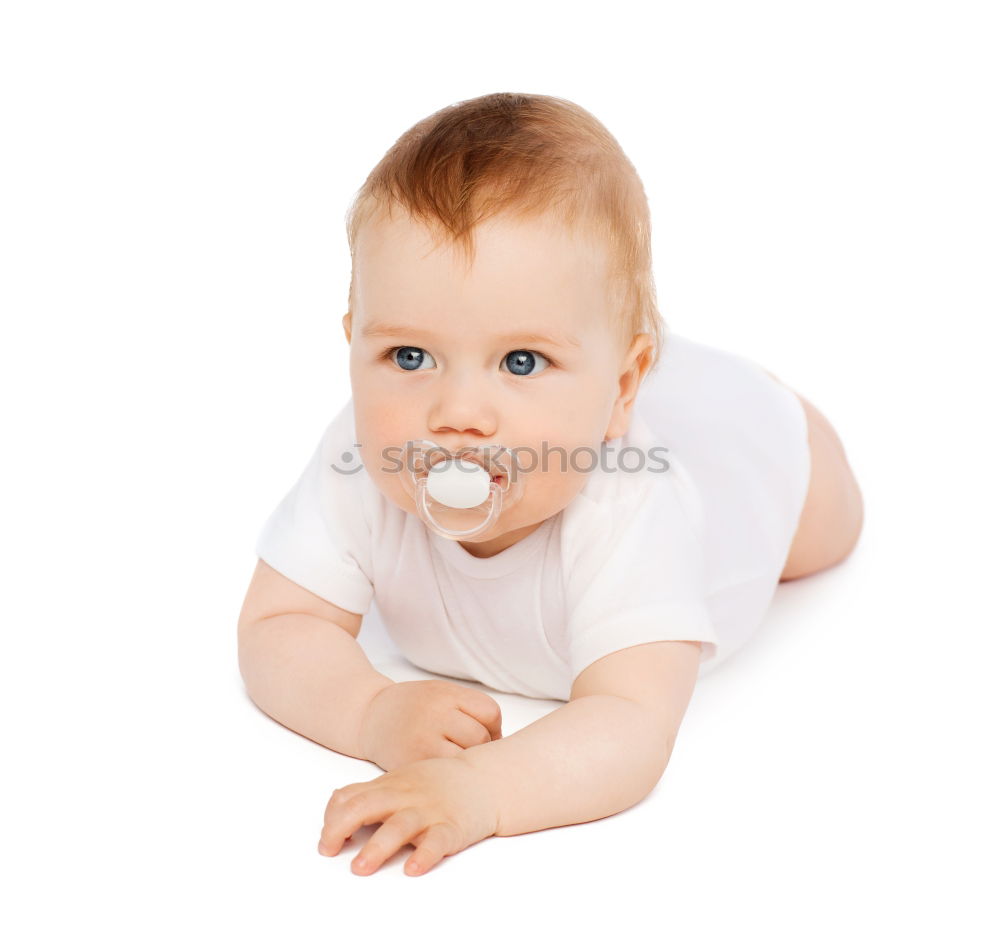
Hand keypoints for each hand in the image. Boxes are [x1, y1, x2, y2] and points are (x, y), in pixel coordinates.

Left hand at [317, 755, 498, 875]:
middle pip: (367, 806)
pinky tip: (414, 868)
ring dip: (377, 847)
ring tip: (361, 867)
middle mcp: (407, 796)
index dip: (332, 818)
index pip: (351, 797)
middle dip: (341, 828)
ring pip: (399, 826)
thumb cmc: (439, 783)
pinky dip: (425, 855)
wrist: (485, 780)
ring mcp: (430, 811)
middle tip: (329, 850)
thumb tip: (335, 807)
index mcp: (391, 785)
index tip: (327, 841)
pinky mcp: (453, 827)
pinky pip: (437, 841)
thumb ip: (372, 793)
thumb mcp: (402, 780)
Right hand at [358, 680, 502, 770]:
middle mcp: (435, 715)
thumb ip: (468, 707)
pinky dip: (449, 776)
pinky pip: (444, 775)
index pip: (489, 712)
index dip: (493, 726)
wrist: (370, 716)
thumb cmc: (413, 706)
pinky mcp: (412, 764)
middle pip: (479, 737)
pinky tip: (444, 772)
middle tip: (470, 750)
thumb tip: (502, 740)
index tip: (486, 733)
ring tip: (457, 761)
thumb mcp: (441, 691)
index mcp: (445, 693)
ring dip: (467, 764)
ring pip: (465, 759)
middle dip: (481, 747)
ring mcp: (423, 741)